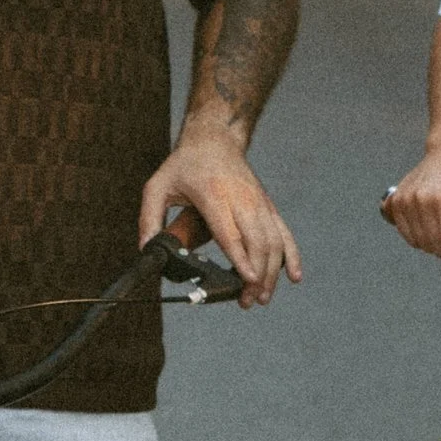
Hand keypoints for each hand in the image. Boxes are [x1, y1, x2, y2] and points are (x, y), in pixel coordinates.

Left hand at [138, 124, 300, 307]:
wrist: (214, 138)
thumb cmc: (185, 164)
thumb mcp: (158, 186)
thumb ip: (150, 218)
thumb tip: (146, 250)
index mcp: (213, 195)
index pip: (231, 232)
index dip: (241, 258)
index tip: (248, 280)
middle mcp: (241, 199)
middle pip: (257, 242)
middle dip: (257, 276)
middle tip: (247, 301)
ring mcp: (258, 202)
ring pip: (273, 242)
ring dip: (272, 272)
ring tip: (262, 298)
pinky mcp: (267, 206)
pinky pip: (284, 233)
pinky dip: (291, 256)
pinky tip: (293, 277)